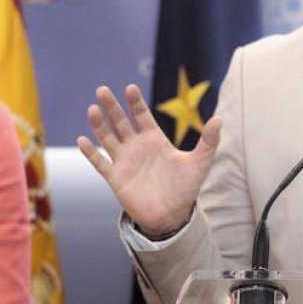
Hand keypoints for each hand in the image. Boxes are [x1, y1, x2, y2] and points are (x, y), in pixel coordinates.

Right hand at [76, 84, 220, 235]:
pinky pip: (100, 162)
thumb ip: (208, 141)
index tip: (130, 88)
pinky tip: (82, 140)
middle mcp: (136, 146)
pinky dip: (91, 152)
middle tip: (102, 90)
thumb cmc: (185, 188)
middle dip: (112, 107)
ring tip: (93, 109)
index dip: (136, 102)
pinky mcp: (115, 177)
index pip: (142, 115)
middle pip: (121, 122)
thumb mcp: (200, 163)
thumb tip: (220, 119)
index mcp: (154, 139)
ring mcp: (124, 161)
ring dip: (99, 124)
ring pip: (108, 138)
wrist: (172, 216)